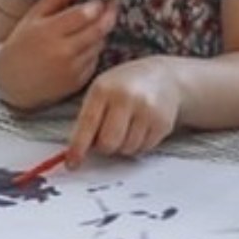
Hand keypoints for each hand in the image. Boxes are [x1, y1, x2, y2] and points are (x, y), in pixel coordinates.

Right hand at [0, 0, 116, 110]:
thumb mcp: (34, 16)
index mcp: (49, 32)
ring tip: (90, 26)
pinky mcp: (77, 81)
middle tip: (113, 4)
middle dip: (110, 14)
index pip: (85, 14)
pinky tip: (81, 46)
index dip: (98, 4)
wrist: (12, 80)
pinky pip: (95, 60)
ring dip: (100, 33)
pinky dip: (93, 50)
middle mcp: (63, 51)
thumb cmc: (22, 43)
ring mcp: (72, 69)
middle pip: (99, 29)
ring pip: (99, 44)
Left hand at [67, 56, 182, 162]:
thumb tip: (79, 151)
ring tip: (127, 127)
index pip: (88, 123)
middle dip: (104, 147)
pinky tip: (140, 127)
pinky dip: (138, 144)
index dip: (78, 147)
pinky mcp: (163, 123)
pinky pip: (143, 148)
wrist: (165, 76)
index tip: (72, 162)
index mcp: (105, 88)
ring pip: (126, 149)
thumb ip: (89, 117)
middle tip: (106, 137)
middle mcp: (127, 98)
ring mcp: (147, 110)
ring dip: (122, 145)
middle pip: (108, 143)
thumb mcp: (103, 89)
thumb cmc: (127, 84)